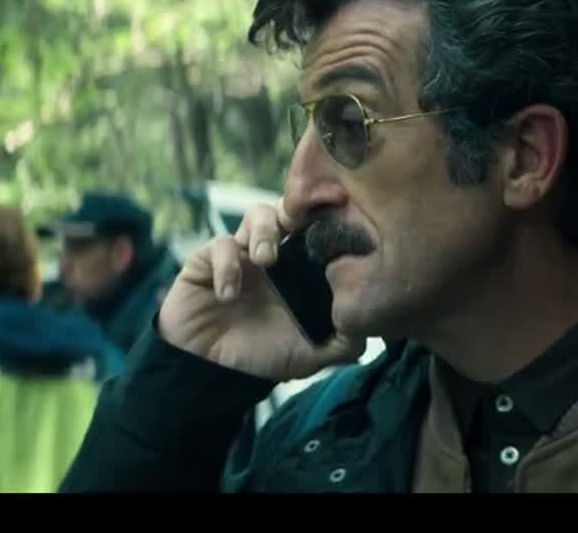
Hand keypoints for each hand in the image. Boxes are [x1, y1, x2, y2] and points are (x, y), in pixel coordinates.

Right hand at [157, 200, 363, 381]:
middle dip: (298, 210)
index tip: (342, 216)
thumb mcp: (307, 356)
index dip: (330, 219)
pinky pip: (219, 246)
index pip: (319, 230)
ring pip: (257, 214)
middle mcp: (275, 253)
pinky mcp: (209, 259)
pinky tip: (228, 295)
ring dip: (264, 232)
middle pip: (291, 209)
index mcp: (300, 268)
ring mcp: (242, 252)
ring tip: (265, 260)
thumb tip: (369, 328)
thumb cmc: (259, 353)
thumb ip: (341, 344)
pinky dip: (226, 266)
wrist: (207, 368)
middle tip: (300, 224)